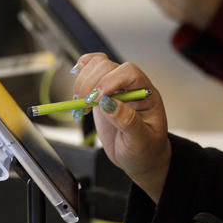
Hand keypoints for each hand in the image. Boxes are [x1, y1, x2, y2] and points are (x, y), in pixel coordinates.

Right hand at [72, 53, 169, 201]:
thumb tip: (108, 103)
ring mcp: (115, 88)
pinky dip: (79, 76)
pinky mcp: (100, 93)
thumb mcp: (141, 141)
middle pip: (108, 65)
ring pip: (96, 64)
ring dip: (82, 82)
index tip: (97, 101)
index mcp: (146, 94)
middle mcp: (130, 86)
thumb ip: (128, 121)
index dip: (109, 82)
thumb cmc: (145, 150)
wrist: (138, 158)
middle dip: (91, 84)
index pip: (128, 72)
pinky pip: (88, 72)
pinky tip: (77, 91)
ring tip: (79, 105)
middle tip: (84, 106)